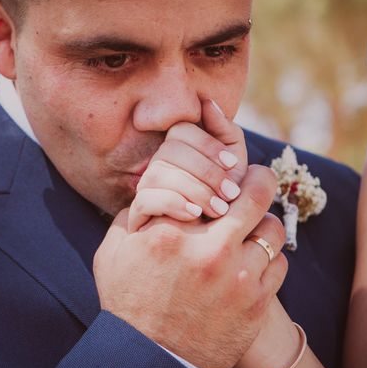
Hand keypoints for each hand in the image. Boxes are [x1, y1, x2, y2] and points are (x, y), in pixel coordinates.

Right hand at [94, 165, 286, 367]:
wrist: (153, 363)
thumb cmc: (129, 305)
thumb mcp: (112, 255)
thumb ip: (132, 216)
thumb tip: (154, 188)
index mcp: (171, 233)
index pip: (208, 180)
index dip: (222, 173)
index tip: (227, 173)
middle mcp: (210, 250)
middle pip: (256, 195)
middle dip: (260, 180)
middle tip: (259, 178)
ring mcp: (239, 278)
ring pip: (273, 229)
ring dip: (264, 224)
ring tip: (254, 227)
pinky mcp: (258, 303)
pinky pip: (280, 263)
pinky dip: (269, 258)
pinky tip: (253, 262)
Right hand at [127, 99, 246, 231]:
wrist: (195, 265)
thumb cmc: (218, 214)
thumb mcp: (230, 172)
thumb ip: (225, 136)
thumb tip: (209, 102)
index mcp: (176, 157)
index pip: (180, 131)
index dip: (208, 143)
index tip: (232, 164)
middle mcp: (155, 170)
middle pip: (171, 150)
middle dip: (206, 170)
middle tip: (230, 195)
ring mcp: (144, 194)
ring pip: (159, 172)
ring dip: (194, 188)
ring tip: (218, 210)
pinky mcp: (133, 220)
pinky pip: (145, 200)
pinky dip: (173, 202)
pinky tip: (194, 215)